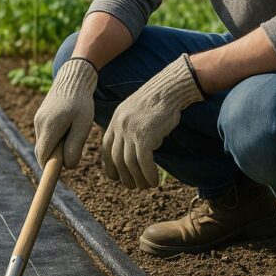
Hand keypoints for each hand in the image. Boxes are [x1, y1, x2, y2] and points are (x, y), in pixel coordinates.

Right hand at [34, 58, 97, 167]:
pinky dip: (54, 139)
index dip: (49, 169)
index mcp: (49, 127)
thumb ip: (74, 146)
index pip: (44, 157)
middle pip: (42, 153)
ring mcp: (38, 120)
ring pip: (44, 144)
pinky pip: (45, 135)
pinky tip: (67, 129)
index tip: (53, 179)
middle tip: (72, 151)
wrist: (73, 78)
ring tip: (72, 134)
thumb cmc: (81, 102)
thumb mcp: (83, 125)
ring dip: (55, 148)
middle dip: (54, 158)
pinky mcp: (40, 117)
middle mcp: (39, 125)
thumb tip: (67, 165)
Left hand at [102, 54, 203, 188]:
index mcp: (115, 121)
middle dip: (124, 176)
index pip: (106, 148)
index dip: (109, 165)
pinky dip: (148, 174)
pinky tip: (155, 182)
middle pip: (116, 158)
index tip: (115, 177)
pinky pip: (143, 162)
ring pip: (129, 163)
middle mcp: (120, 126)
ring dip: (138, 178)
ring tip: (145, 186)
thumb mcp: (136, 113)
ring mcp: (131, 131)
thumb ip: (129, 129)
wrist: (170, 89)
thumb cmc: (158, 102)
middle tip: (133, 186)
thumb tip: (131, 150)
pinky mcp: (145, 136)